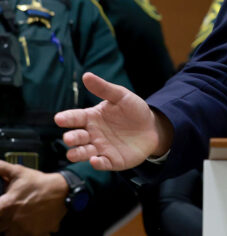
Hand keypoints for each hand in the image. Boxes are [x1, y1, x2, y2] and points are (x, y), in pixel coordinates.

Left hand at [0, 162, 67, 235]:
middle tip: (8, 214)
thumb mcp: (19, 172)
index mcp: (5, 206)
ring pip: (10, 235)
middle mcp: (12, 220)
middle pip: (0, 227)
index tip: (1, 208)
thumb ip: (1, 169)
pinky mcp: (36, 234)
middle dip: (2, 222)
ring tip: (18, 220)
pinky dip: (27, 233)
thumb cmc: (40, 183)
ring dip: (11, 230)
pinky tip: (29, 225)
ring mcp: (24, 229)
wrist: (63, 190)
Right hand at [54, 72, 172, 170]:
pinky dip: (96, 163)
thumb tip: (86, 75)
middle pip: (75, 137)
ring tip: (74, 152)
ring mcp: (99, 148)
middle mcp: (91, 134)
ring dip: (77, 153)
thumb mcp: (121, 96)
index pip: (74, 118)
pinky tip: (95, 160)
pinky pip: (100, 163)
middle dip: (71, 138)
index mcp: (91, 117)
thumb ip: (104, 88)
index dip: (66, 118)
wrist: (153, 128)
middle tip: (70, 137)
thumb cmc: (134, 110)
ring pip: (81, 153)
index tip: (59, 119)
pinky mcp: (111, 160)